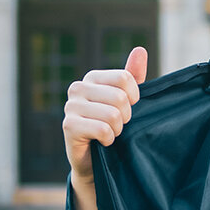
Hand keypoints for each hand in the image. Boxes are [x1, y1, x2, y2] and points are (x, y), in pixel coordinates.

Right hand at [62, 46, 147, 182]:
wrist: (95, 160)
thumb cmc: (112, 126)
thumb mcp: (126, 100)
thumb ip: (132, 76)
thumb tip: (140, 49)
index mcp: (92, 78)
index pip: (125, 78)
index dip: (134, 98)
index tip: (129, 108)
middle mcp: (78, 88)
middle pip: (120, 97)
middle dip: (127, 116)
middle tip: (119, 124)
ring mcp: (70, 106)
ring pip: (113, 114)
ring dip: (118, 129)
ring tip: (110, 132)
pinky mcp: (69, 126)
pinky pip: (103, 129)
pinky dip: (109, 139)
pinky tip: (103, 141)